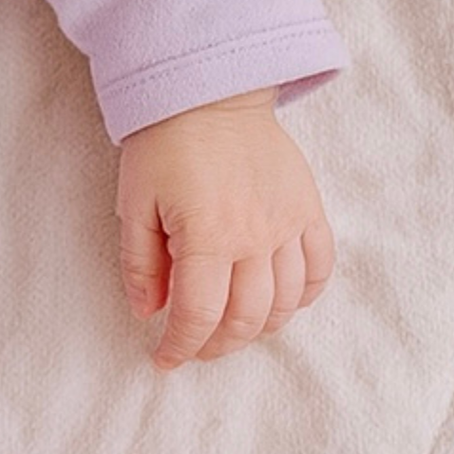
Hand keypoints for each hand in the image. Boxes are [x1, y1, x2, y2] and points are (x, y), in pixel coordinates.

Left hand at [115, 86, 335, 371]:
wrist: (209, 92)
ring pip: (286, 302)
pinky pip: (320, 267)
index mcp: (206, 237)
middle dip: (217, 344)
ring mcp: (288, 224)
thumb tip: (147, 312)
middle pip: (246, 318)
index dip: (180, 346)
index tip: (164, 360)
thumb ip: (139, 262)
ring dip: (259, 328)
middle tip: (194, 348)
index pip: (198, 315)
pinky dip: (304, 295)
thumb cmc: (162, 145)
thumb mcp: (133, 203)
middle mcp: (255, 237)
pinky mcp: (308, 208)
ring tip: (231, 330)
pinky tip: (281, 303)